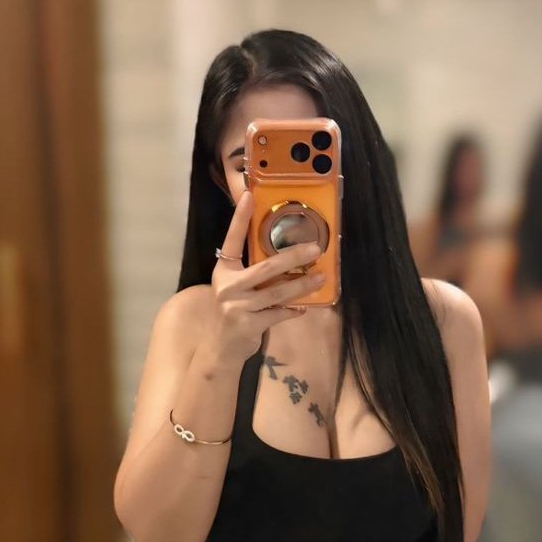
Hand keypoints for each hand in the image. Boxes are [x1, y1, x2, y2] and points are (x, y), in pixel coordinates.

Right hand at [208, 191, 324, 362]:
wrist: (222, 347)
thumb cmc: (235, 311)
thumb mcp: (236, 287)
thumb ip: (253, 272)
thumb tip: (288, 256)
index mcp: (224, 271)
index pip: (232, 240)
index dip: (239, 218)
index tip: (249, 194)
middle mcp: (228, 286)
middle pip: (266, 267)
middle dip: (293, 257)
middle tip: (316, 249)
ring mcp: (238, 306)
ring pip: (277, 292)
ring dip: (302, 285)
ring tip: (320, 277)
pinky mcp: (249, 325)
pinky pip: (278, 314)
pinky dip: (293, 310)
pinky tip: (305, 307)